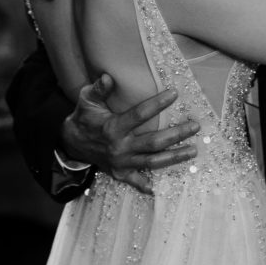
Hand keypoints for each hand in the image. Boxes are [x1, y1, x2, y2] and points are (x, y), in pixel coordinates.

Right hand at [60, 73, 199, 193]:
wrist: (71, 143)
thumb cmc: (84, 118)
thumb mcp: (87, 100)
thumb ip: (98, 89)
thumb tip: (108, 77)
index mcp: (114, 127)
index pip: (140, 114)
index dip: (157, 103)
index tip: (175, 93)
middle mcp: (120, 147)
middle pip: (153, 142)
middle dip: (176, 135)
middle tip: (195, 126)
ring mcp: (121, 162)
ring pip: (152, 162)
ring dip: (174, 157)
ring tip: (193, 151)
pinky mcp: (120, 173)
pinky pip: (136, 181)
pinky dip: (147, 186)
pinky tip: (163, 186)